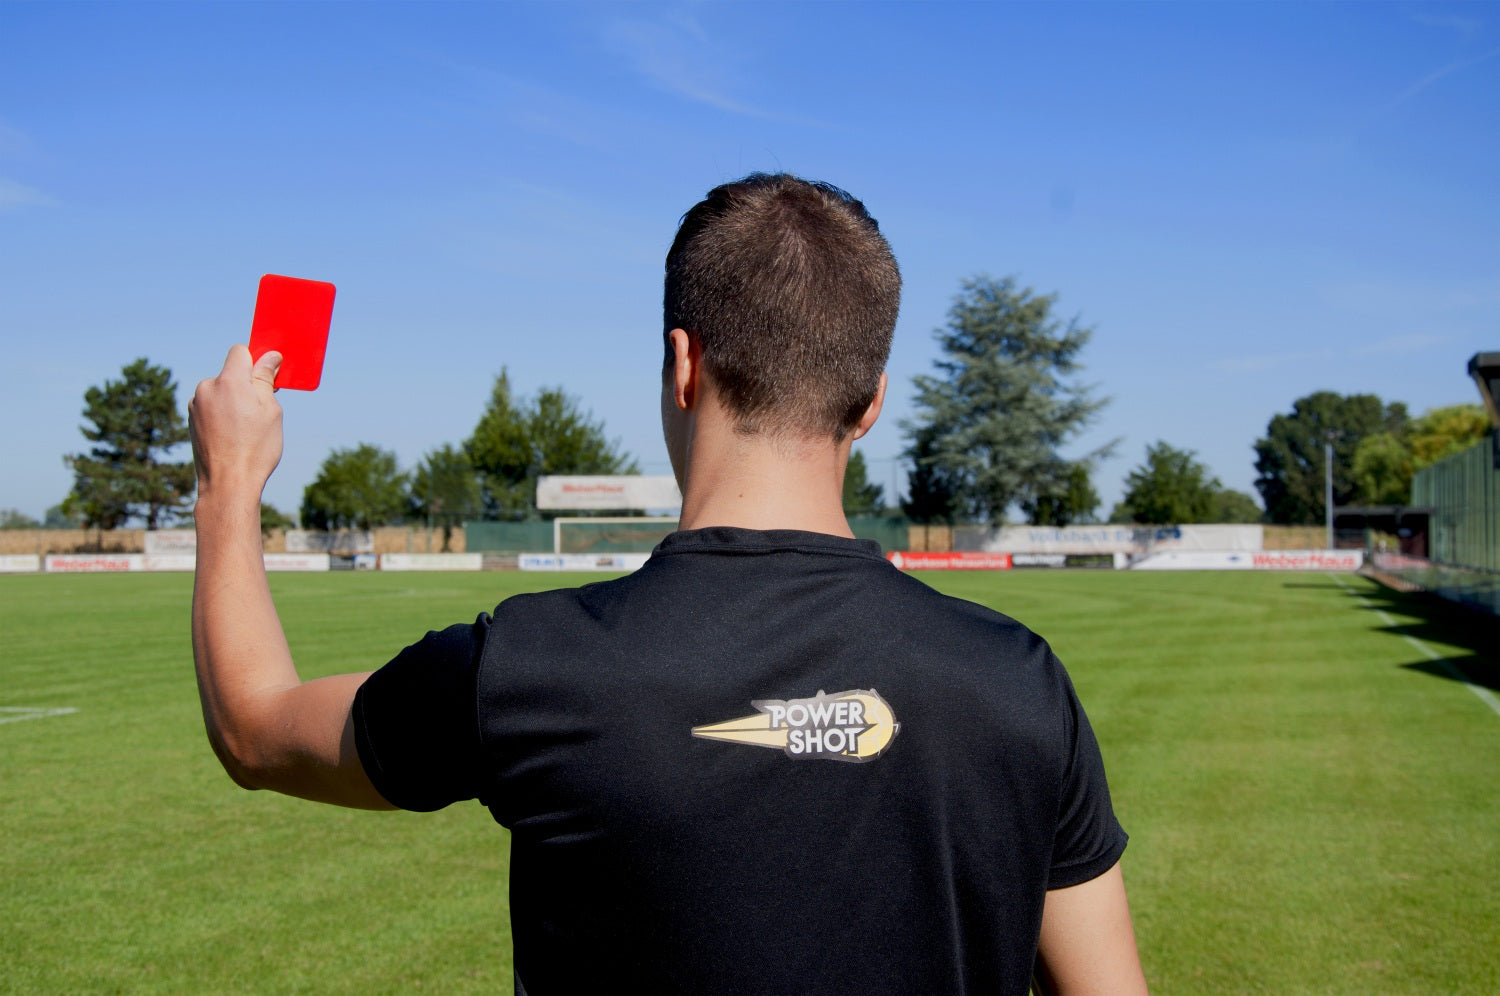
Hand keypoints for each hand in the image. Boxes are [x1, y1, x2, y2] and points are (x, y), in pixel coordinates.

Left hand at [189, 345, 283, 504]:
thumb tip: (269, 357)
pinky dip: (222, 414)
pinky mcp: (191, 420)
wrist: (227, 484)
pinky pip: (211, 406)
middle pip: (231, 374)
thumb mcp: (270, 411)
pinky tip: (231, 436)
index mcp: (228, 381)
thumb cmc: (254, 449)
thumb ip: (265, 379)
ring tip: (245, 429)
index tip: (268, 376)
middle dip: (246, 385)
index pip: (240, 352)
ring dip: (233, 401)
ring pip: (220, 391)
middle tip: (261, 410)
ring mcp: (196, 405)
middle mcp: (207, 388)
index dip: (256, 361)